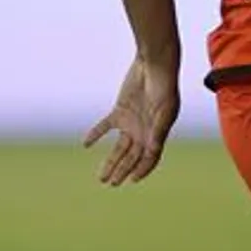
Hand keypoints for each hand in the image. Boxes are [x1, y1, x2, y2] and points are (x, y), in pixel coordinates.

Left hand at [84, 58, 180, 185]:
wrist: (155, 66)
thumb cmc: (164, 87)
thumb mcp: (164, 111)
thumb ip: (157, 131)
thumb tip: (151, 151)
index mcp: (157, 133)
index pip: (150, 158)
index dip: (142, 170)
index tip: (130, 181)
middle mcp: (144, 131)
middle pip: (132, 157)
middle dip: (122, 170)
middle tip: (111, 184)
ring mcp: (132, 122)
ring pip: (119, 147)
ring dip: (111, 161)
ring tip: (101, 177)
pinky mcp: (120, 111)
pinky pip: (105, 127)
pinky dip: (96, 135)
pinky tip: (86, 144)